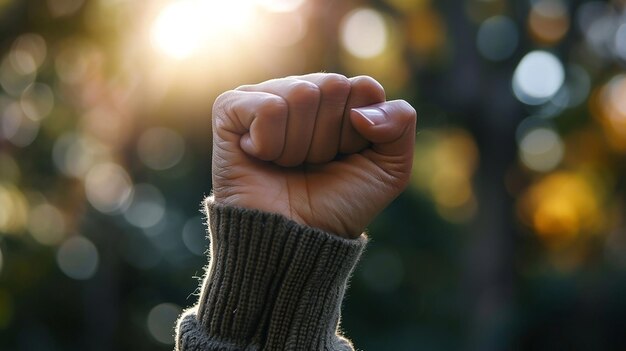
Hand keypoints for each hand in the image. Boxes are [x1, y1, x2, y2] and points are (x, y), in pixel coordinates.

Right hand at [211, 73, 416, 238]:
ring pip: (301, 95)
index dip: (359, 132)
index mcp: (338, 99)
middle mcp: (302, 92)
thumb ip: (400, 122)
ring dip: (298, 146)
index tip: (344, 158)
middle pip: (333, 86)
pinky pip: (269, 108)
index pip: (365, 87)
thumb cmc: (338, 205)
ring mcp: (265, 96)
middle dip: (329, 138)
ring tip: (285, 164)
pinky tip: (259, 156)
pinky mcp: (230, 108)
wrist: (294, 239)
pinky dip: (269, 143)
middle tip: (312, 164)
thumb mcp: (390, 168)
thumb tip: (359, 109)